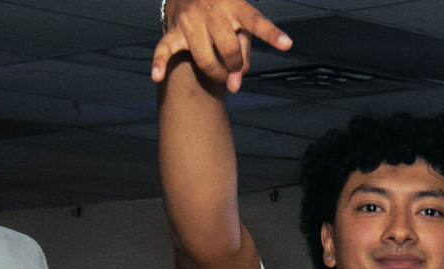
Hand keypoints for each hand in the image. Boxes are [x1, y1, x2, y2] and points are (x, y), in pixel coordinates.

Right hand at [151, 0, 290, 91]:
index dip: (272, 34)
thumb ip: (244, 52)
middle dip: (234, 66)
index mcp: (236, 6)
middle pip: (228, 50)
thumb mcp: (239, 22)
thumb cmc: (223, 11)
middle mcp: (213, 11)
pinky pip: (164, 48)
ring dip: (215, 73)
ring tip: (220, 72)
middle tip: (234, 66)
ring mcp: (191, 20)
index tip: (286, 44)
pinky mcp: (175, 30)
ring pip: (204, 59)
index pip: (256, 22)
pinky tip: (157, 76)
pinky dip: (160, 63)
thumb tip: (234, 85)